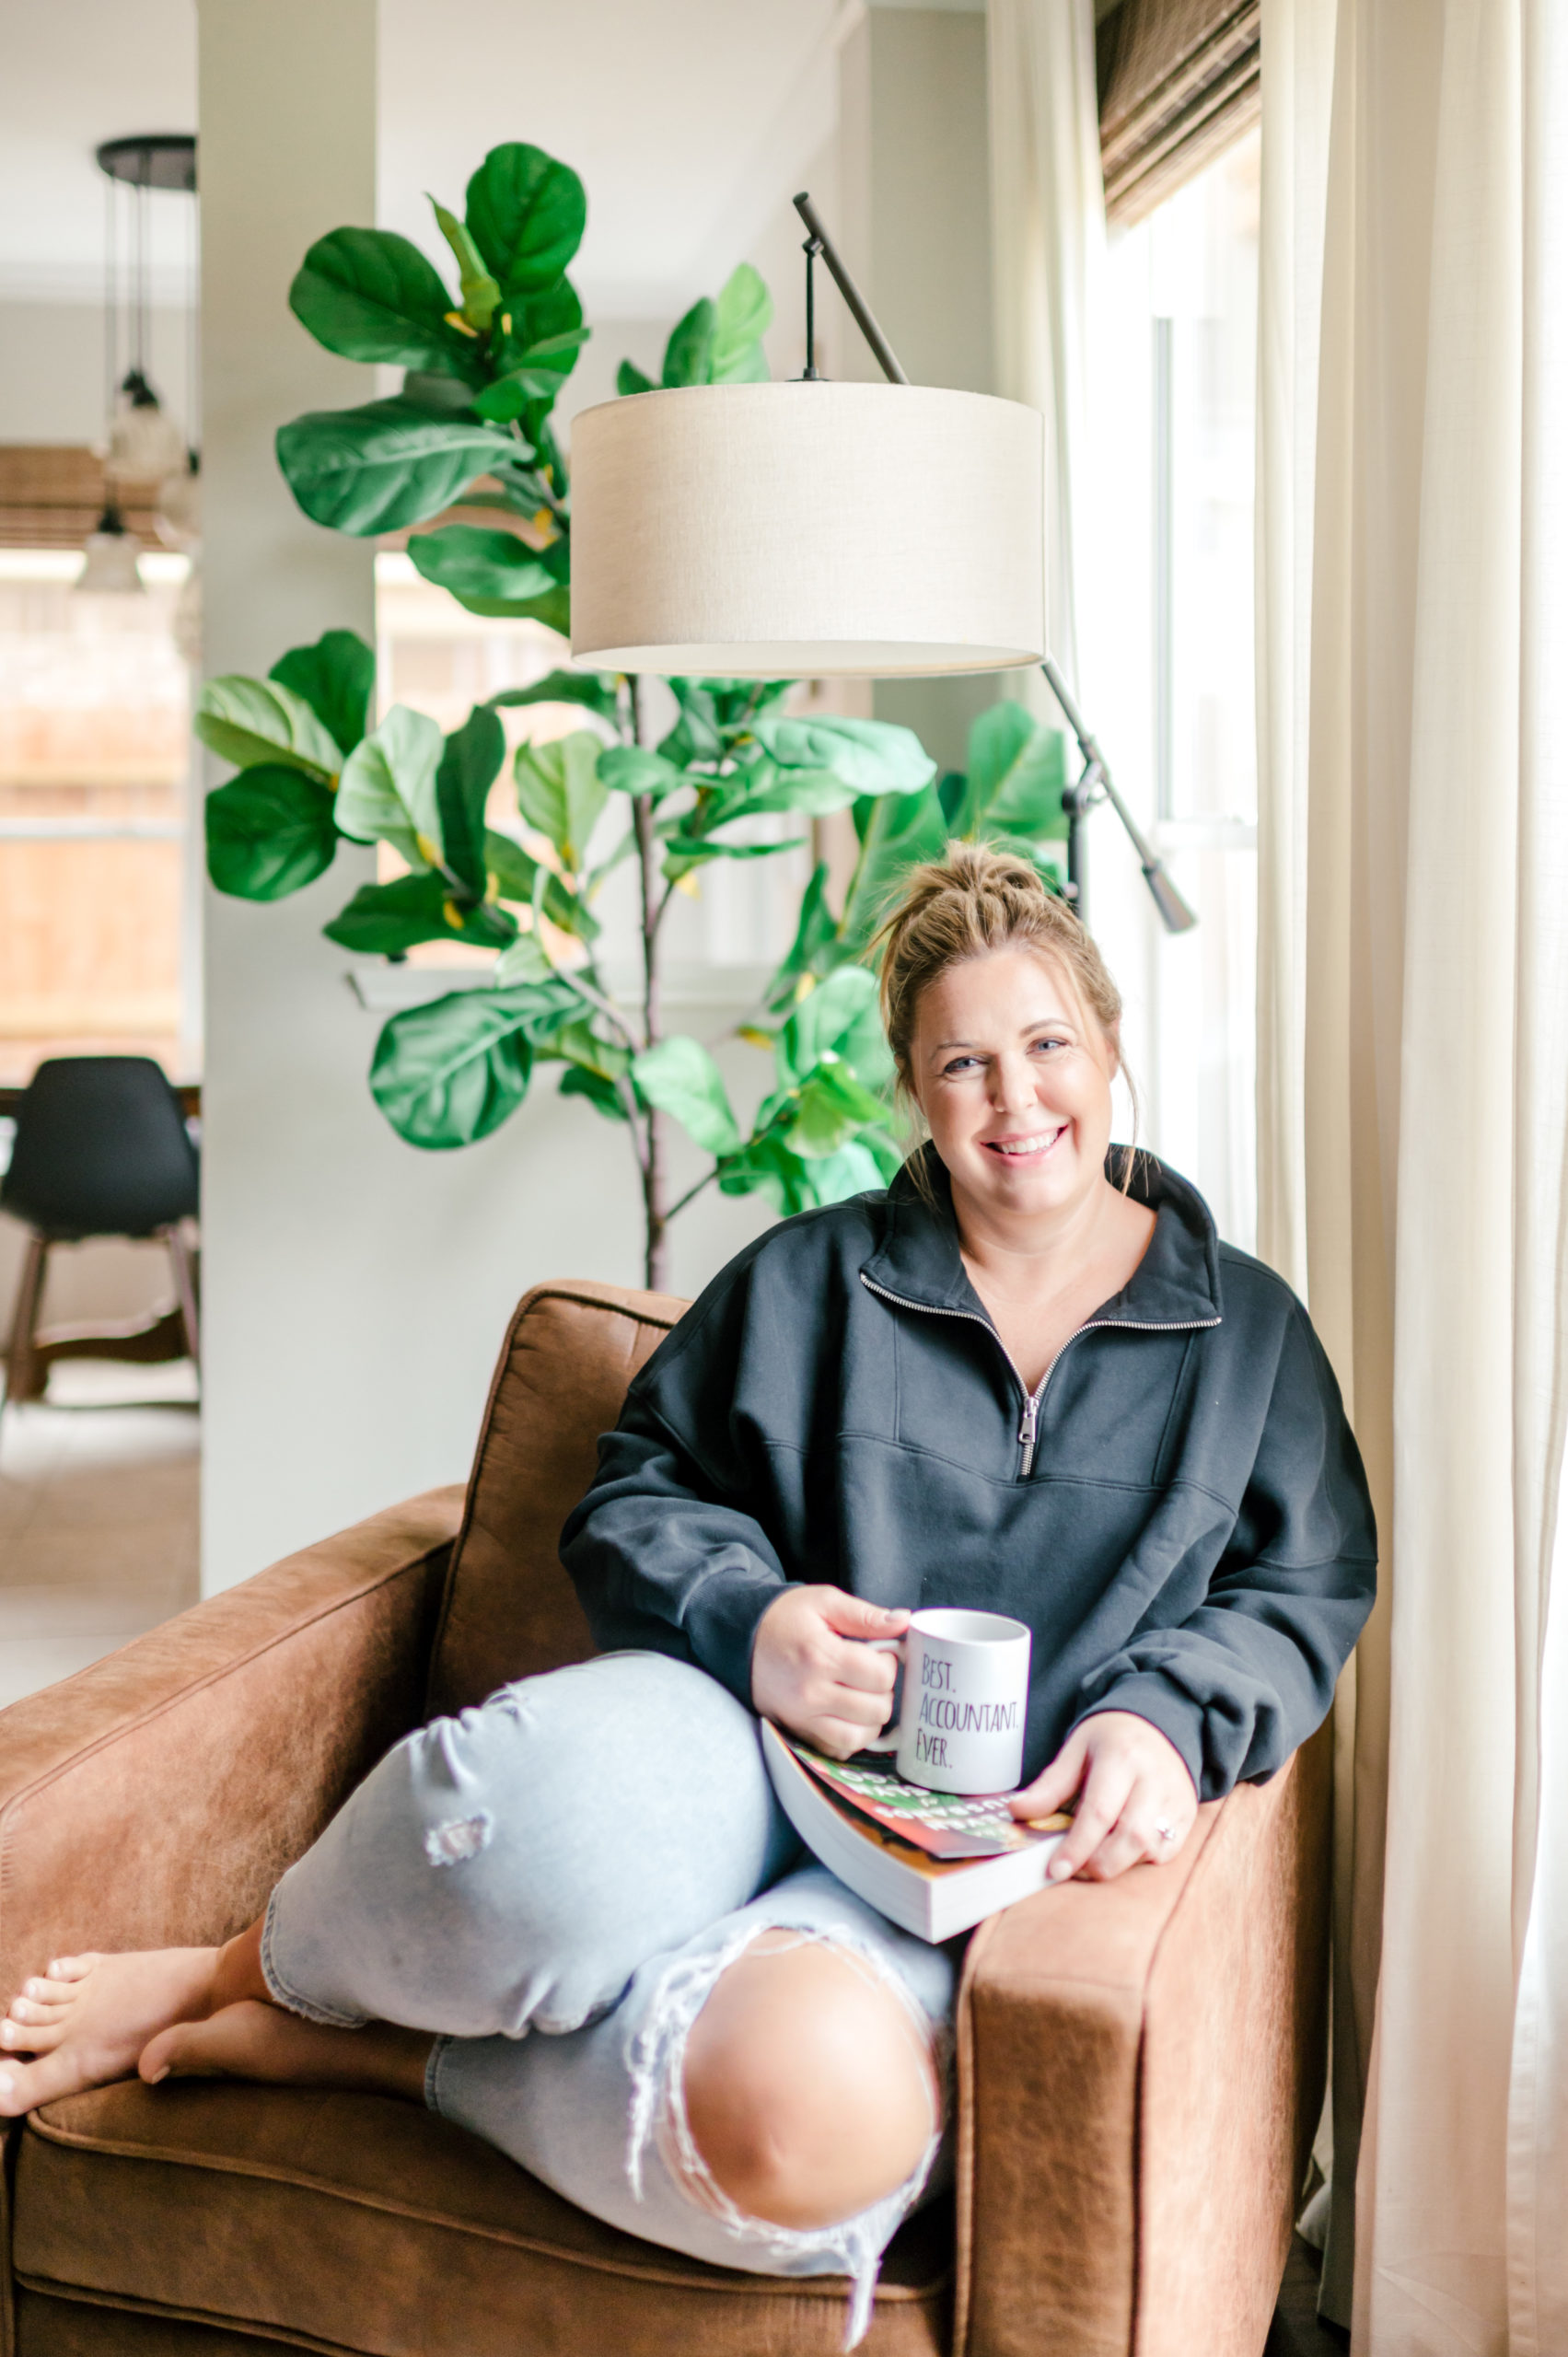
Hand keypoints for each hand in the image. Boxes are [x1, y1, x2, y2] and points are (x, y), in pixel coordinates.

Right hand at [751, 1586, 909, 1759]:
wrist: (739, 1637)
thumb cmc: (784, 1617)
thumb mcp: (823, 1601)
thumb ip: (865, 1615)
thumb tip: (903, 1622)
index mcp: (821, 1656)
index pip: (880, 1676)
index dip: (889, 1664)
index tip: (880, 1653)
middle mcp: (811, 1693)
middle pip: (876, 1709)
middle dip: (884, 1691)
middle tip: (872, 1674)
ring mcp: (801, 1717)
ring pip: (858, 1737)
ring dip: (871, 1719)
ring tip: (864, 1696)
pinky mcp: (795, 1730)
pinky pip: (836, 1749)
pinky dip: (850, 1738)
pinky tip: (849, 1715)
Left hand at [1009, 1710, 1198, 1881]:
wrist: (1160, 1722)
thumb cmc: (1112, 1738)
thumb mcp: (1077, 1749)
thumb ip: (1051, 1784)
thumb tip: (1018, 1811)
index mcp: (1122, 1756)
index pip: (1099, 1812)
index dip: (1077, 1847)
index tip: (1056, 1870)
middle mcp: (1154, 1779)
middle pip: (1131, 1837)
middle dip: (1099, 1864)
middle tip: (1075, 1868)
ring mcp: (1176, 1798)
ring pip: (1151, 1849)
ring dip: (1120, 1864)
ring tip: (1096, 1855)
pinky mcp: (1188, 1815)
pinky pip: (1168, 1852)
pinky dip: (1142, 1860)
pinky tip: (1123, 1849)